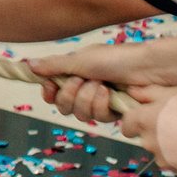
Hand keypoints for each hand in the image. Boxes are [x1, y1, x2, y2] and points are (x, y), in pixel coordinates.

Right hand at [27, 36, 176, 118]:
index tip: (50, 87)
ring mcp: (101, 103)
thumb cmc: (117, 58)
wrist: (147, 68)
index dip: (50, 93)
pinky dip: (101, 105)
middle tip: (81, 81)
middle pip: (64, 107)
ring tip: (100, 85)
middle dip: (70, 94)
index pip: (54, 92)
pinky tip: (109, 94)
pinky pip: (98, 119)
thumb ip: (54, 66)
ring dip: (87, 99)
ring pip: (80, 115)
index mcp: (77, 74)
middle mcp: (87, 90)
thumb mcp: (81, 60)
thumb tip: (29, 64)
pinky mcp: (115, 114)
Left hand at [113, 85, 176, 176]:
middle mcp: (149, 142)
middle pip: (145, 137)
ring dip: (171, 145)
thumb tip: (131, 91)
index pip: (126, 124)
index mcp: (145, 120)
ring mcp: (163, 159)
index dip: (135, 119)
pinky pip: (176, 163)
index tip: (148, 115)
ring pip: (161, 151)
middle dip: (157, 131)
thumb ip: (150, 92)